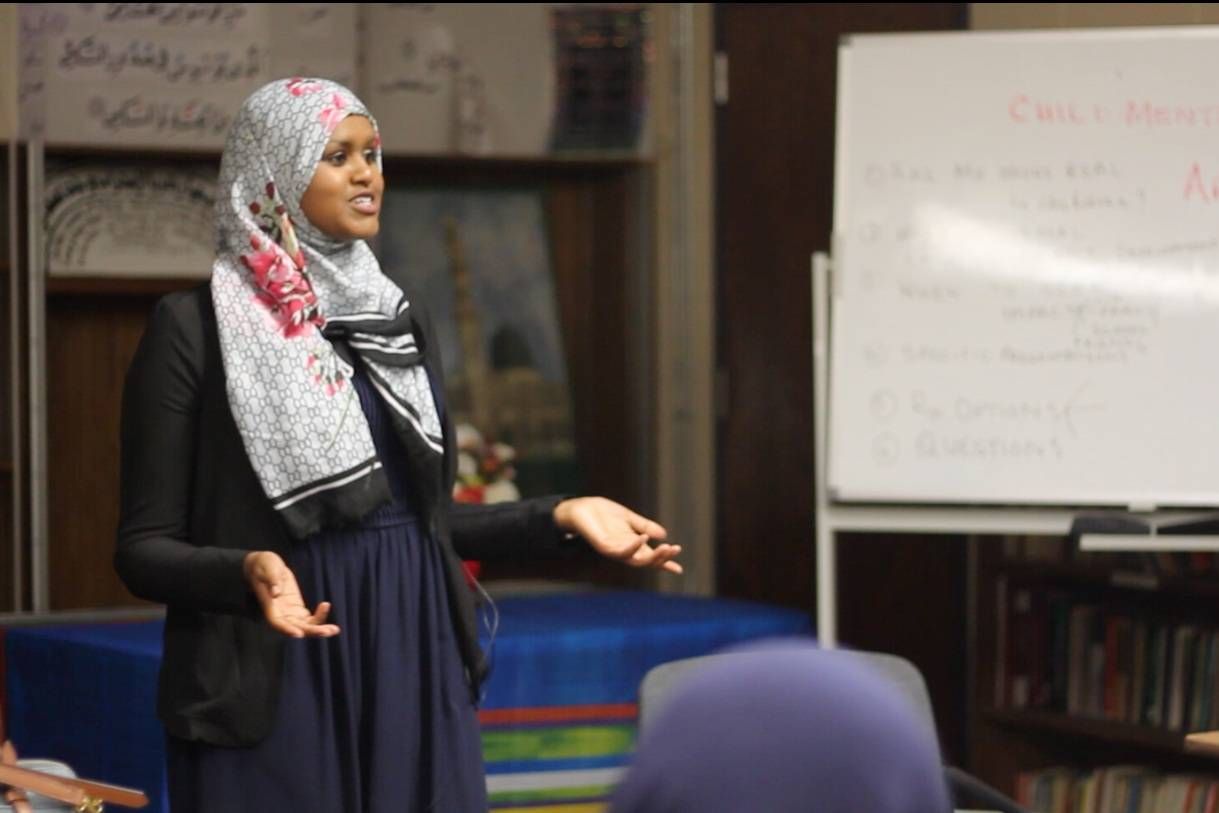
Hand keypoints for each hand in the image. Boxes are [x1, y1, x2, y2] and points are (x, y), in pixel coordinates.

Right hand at [243, 551, 339, 637]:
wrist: (264, 564)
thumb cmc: (263, 565)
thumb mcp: (268, 568)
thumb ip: (272, 580)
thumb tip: (276, 593)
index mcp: (270, 605)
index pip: (277, 622)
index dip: (287, 629)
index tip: (299, 634)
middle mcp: (280, 612)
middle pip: (295, 627)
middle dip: (311, 631)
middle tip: (328, 632)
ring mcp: (289, 611)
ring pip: (304, 626)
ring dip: (318, 628)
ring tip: (334, 629)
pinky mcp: (296, 607)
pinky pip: (308, 617)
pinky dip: (319, 616)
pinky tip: (326, 606)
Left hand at [553, 497, 681, 574]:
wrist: (581, 508)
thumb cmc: (603, 514)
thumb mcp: (629, 518)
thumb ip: (645, 526)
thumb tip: (663, 534)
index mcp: (632, 545)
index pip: (650, 558)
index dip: (664, 563)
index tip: (679, 569)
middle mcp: (624, 550)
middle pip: (646, 561)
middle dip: (662, 558)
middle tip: (674, 549)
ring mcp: (614, 550)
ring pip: (636, 560)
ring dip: (651, 556)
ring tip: (665, 547)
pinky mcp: (603, 546)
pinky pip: (619, 551)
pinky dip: (632, 546)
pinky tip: (642, 538)